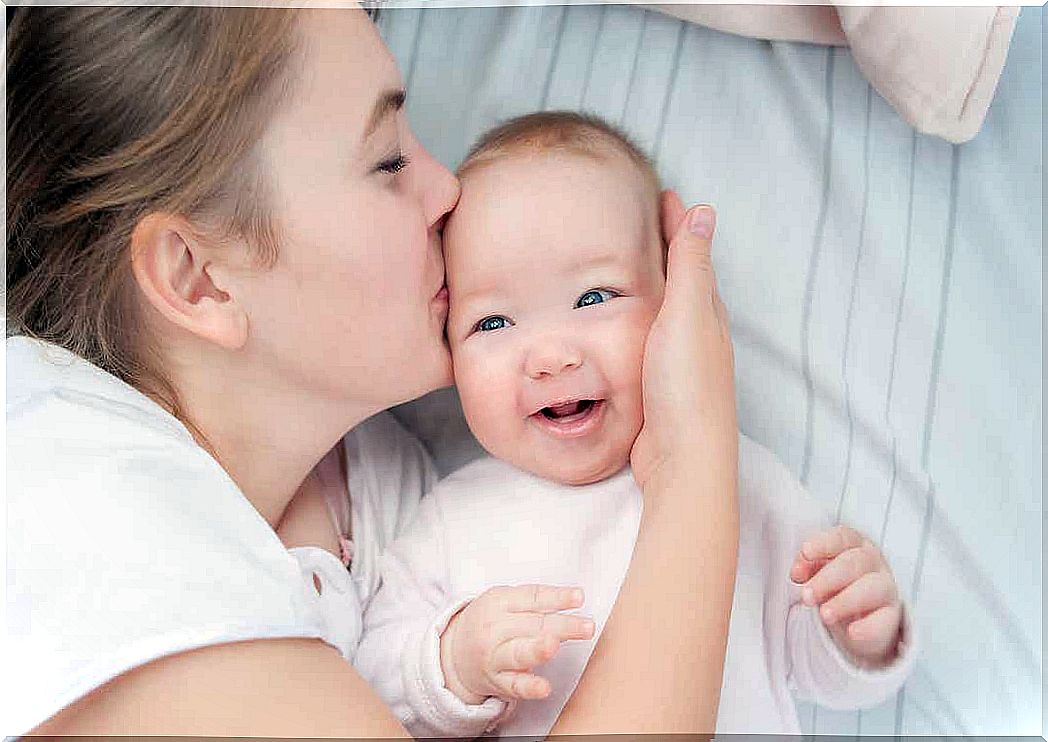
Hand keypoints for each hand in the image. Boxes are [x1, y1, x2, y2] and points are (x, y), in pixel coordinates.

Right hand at [439, 585, 595, 704]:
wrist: (454, 652)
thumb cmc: (490, 622)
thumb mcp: (505, 602)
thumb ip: (534, 601)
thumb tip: (574, 597)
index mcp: (499, 601)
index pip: (532, 597)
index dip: (557, 597)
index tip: (579, 597)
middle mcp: (495, 628)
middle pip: (533, 624)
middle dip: (562, 626)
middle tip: (587, 626)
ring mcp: (494, 656)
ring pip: (519, 652)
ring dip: (537, 650)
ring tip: (553, 645)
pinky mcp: (497, 681)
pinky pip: (514, 684)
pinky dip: (529, 686)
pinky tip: (544, 687)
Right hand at [630, 193, 736, 492]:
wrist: (684, 458)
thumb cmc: (686, 387)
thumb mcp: (686, 316)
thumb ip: (690, 266)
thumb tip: (703, 212)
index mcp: (706, 312)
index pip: (692, 255)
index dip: (679, 224)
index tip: (664, 194)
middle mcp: (699, 335)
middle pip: (684, 281)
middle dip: (668, 249)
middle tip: (644, 222)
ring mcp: (681, 363)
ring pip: (667, 313)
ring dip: (652, 287)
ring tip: (625, 268)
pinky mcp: (661, 386)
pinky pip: (650, 340)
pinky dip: (639, 321)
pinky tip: (620, 328)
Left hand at [790, 525, 903, 666]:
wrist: (857, 620)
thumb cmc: (835, 585)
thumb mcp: (818, 572)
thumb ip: (807, 567)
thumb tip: (797, 572)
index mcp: (853, 545)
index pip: (842, 537)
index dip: (823, 543)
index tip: (805, 552)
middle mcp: (872, 562)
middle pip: (854, 563)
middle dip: (827, 579)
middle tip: (806, 596)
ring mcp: (885, 588)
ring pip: (871, 588)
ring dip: (845, 601)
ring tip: (824, 615)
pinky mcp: (892, 616)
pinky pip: (884, 621)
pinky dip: (868, 627)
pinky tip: (852, 632)